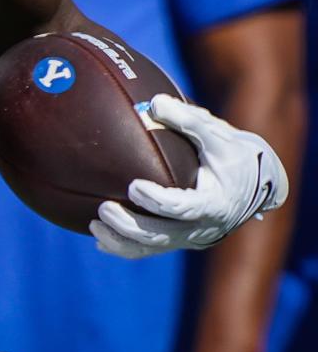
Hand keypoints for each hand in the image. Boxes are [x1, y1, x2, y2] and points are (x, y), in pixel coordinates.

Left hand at [90, 94, 286, 258]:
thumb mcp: (218, 134)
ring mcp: (191, 236)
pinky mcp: (182, 238)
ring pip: (154, 247)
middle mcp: (203, 227)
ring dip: (122, 241)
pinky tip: (100, 241)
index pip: (183, 208)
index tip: (133, 186)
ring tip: (93, 225)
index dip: (157, 200)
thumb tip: (154, 103)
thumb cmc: (235, 154)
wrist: (258, 183)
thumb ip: (188, 119)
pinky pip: (152, 248)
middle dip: (130, 226)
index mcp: (214, 203)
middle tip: (104, 208)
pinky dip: (126, 248)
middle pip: (162, 235)